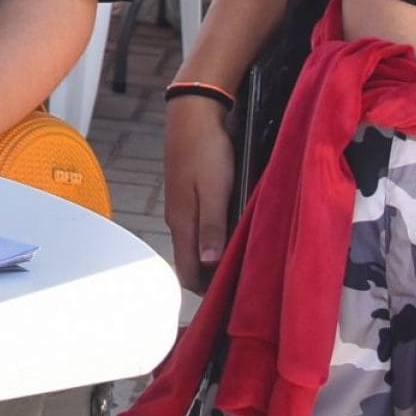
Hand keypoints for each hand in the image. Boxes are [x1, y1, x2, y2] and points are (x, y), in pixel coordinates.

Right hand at [162, 94, 235, 289]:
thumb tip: (209, 263)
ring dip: (210, 258)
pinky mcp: (185, 191)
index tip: (227, 303)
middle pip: (188, 259)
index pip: (186, 270)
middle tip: (239, 287)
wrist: (192, 112)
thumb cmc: (206, 150)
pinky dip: (210, 238)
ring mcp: (179, 203)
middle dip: (209, 278)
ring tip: (238, 265)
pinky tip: (228, 235)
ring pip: (193, 242)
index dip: (204, 290)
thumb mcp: (215, 190)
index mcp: (181, 220)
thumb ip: (212, 226)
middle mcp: (176, 216)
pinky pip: (196, 225)